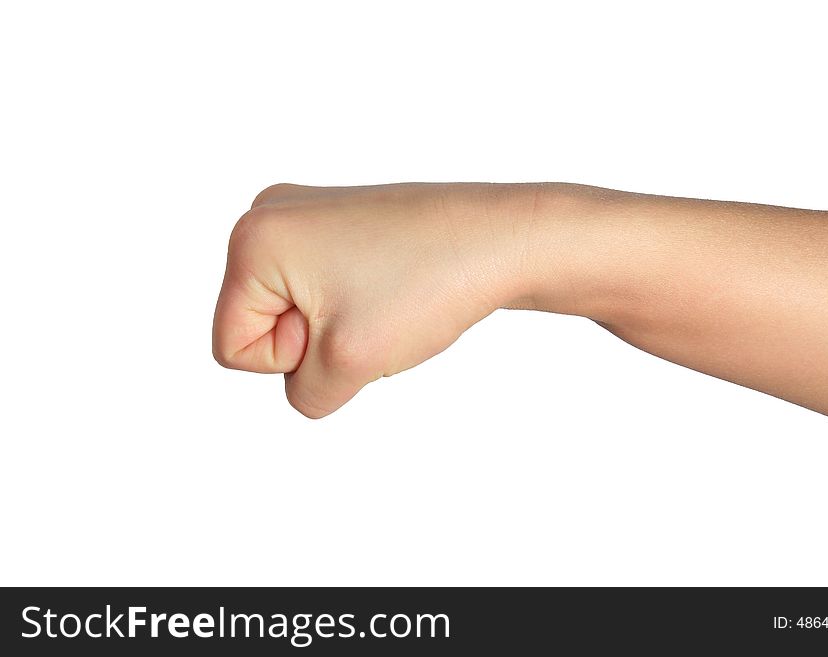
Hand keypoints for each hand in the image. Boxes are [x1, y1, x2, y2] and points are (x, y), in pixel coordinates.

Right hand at [212, 183, 530, 417]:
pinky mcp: (337, 221)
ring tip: (385, 297)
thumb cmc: (425, 287)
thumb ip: (303, 393)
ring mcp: (305, 213)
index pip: (234, 349)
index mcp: (252, 240)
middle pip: (260, 328)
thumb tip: (308, 375)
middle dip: (313, 341)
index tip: (345, 323)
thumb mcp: (346, 364)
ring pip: (295, 314)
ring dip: (338, 327)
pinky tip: (393, 287)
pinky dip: (354, 305)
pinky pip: (322, 292)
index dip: (292, 359)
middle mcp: (268, 214)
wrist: (501, 240)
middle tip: (370, 311)